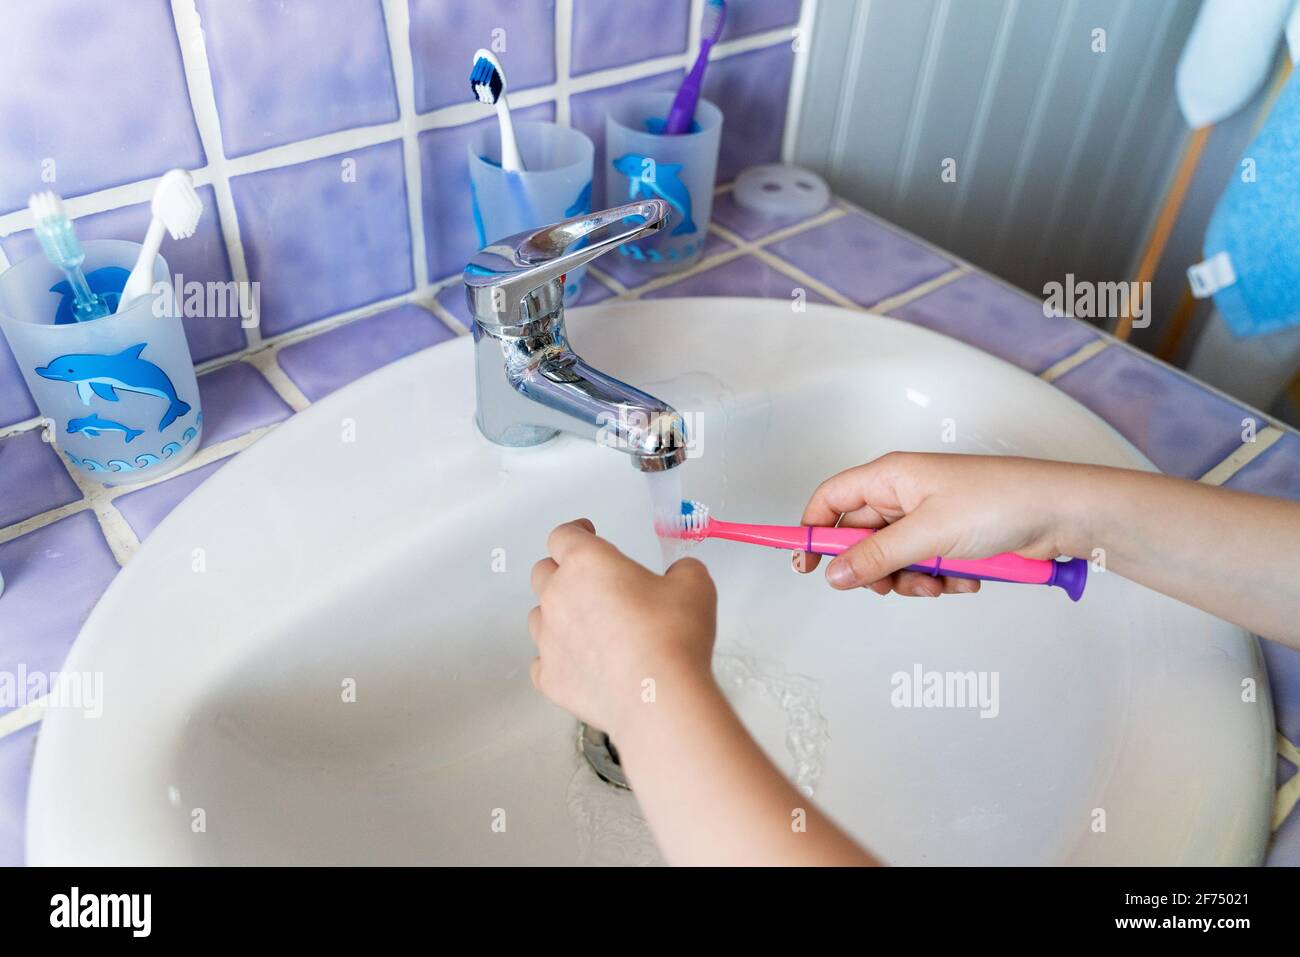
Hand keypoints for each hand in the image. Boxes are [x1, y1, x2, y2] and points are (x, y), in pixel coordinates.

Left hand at [528, 519, 717, 737]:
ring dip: (558, 614)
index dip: (577, 531)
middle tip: (591, 581)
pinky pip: (543, 661)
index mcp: (586, 562)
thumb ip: (682, 570)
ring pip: (539, 616)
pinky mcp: (550, 677)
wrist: (658, 696)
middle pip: (543, 572)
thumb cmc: (673, 635)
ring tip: (589, 625)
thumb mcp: (694, 585)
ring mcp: (548, 639)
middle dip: (563, 570)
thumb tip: (680, 575)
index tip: (587, 533)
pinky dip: (559, 658)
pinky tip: (583, 662)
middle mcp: (558, 596)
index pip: (563, 535)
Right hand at [795, 452, 1077, 595]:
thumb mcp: (928, 534)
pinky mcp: (951, 541)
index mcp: (890, 477)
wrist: (1061, 514)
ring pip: (893, 561)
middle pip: (861, 539)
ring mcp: (928, 519)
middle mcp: (904, 495)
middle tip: (891, 584)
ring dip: (912, 580)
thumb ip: (876, 556)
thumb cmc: (1000, 501)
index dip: (812, 531)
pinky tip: (966, 578)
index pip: (830, 500)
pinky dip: (941, 580)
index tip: (806, 566)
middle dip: (875, 569)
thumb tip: (834, 575)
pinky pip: (925, 569)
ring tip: (941, 581)